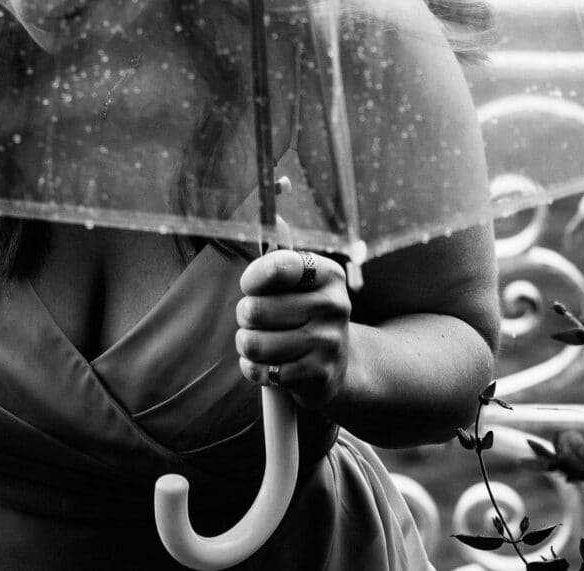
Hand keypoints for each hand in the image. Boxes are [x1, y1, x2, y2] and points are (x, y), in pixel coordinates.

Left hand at [235, 249, 350, 409]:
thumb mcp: (299, 281)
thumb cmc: (303, 312)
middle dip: (246, 315)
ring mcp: (328, 343)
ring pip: (253, 342)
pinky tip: (269, 363)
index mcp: (327, 274)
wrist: (338, 364)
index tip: (252, 286)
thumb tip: (275, 209)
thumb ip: (280, 251)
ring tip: (261, 341)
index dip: (253, 279)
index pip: (276, 267)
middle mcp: (333, 306)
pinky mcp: (318, 375)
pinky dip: (254, 368)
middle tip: (258, 318)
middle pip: (253, 309)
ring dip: (247, 343)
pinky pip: (260, 370)